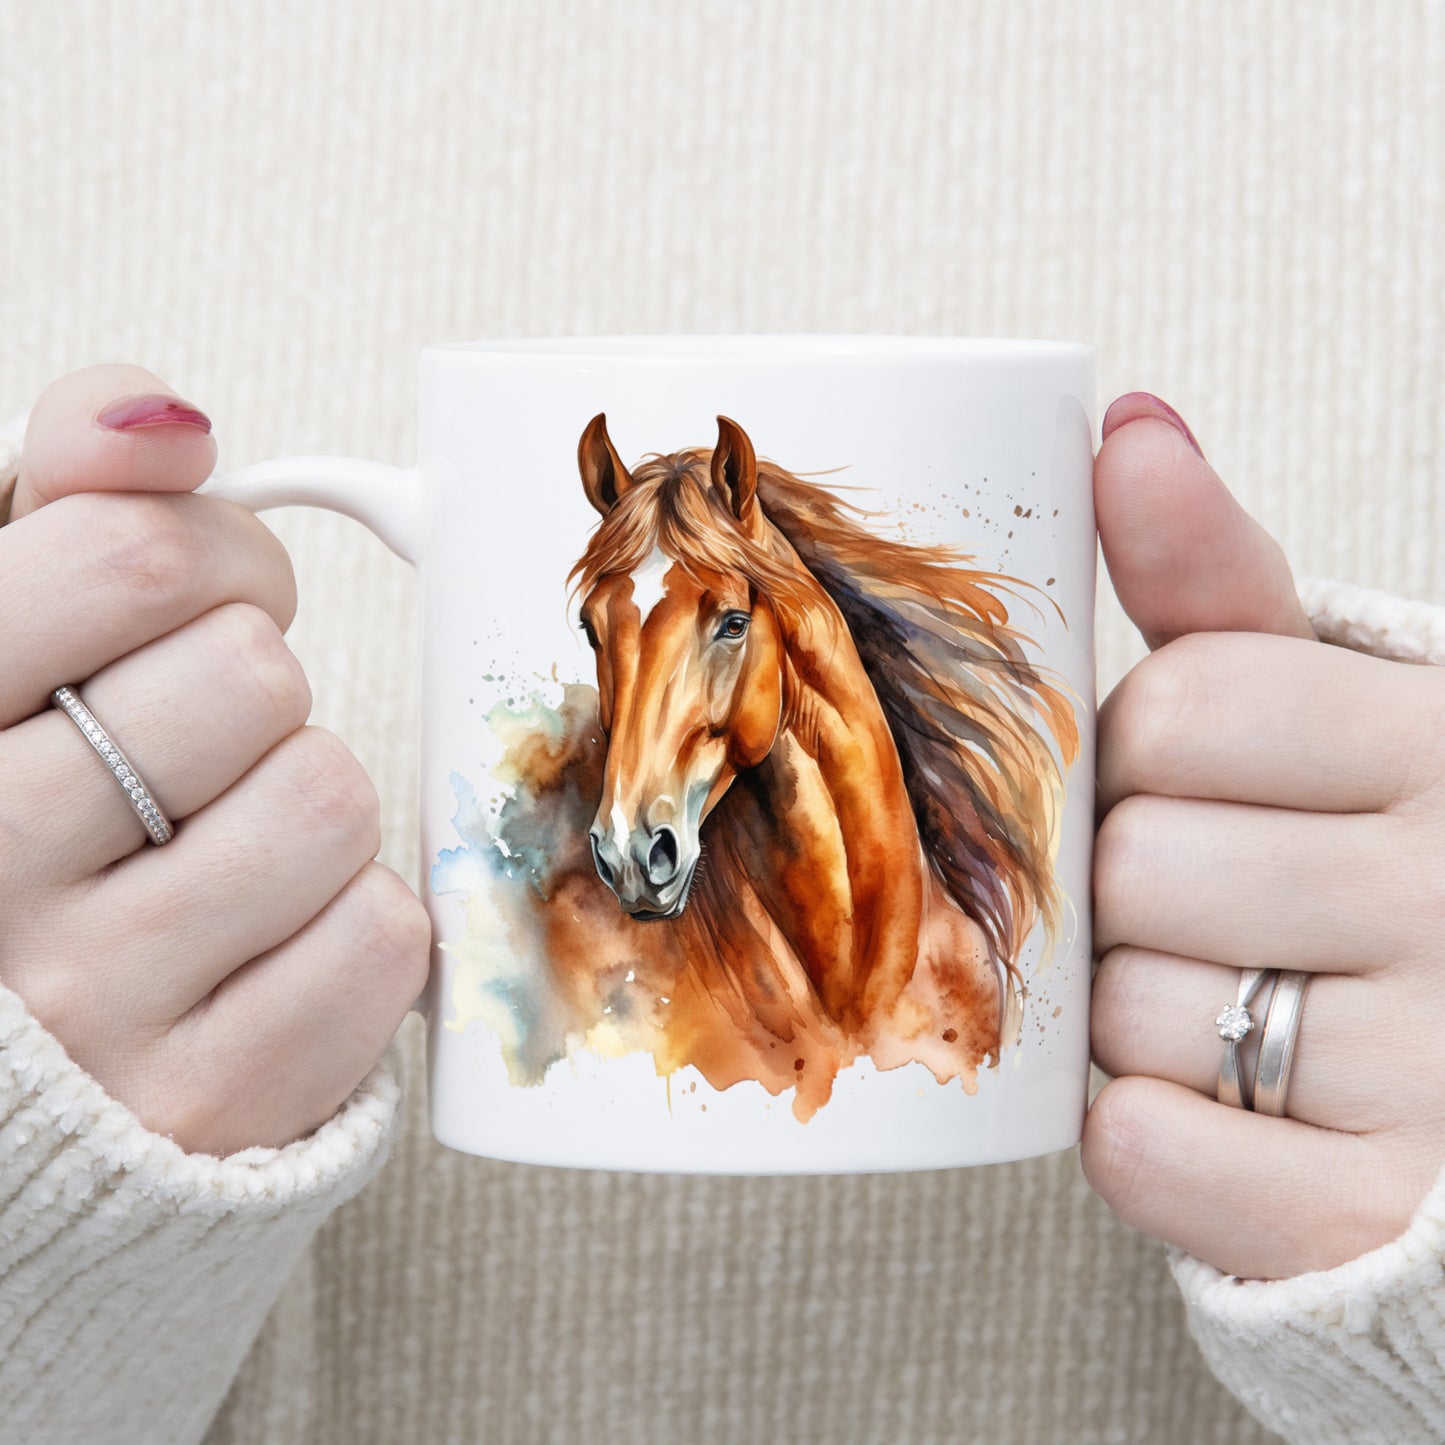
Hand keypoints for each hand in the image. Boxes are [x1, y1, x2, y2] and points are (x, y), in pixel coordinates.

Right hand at [0, 364, 428, 1155]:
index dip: (213, 555)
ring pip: (328, 797)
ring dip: (304, 802)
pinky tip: (264, 942)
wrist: (34, 1073)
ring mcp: (94, 1008)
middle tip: (204, 741)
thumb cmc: (32, 818)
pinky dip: (352, 922)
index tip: (202, 597)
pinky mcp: (213, 1102)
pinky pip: (382, 934)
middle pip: (251, 675)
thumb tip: (167, 418)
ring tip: (223, 847)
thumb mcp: (6, 646)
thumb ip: (70, 505)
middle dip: (254, 685)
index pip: (130, 559)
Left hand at [1081, 392, 1444, 1280]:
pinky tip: (1203, 1105)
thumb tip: (1127, 425)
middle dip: (1128, 883)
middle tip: (1201, 902)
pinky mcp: (1367, 1214)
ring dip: (1132, 1010)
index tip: (1187, 776)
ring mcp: (1434, 1071)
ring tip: (1221, 999)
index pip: (1184, 705)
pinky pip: (1146, 1150)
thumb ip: (1216, 578)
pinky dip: (1141, 1133)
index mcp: (1439, 742)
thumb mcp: (1324, 699)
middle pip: (1136, 862)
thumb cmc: (1364, 852)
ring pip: (1129, 1010)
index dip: (1142, 749)